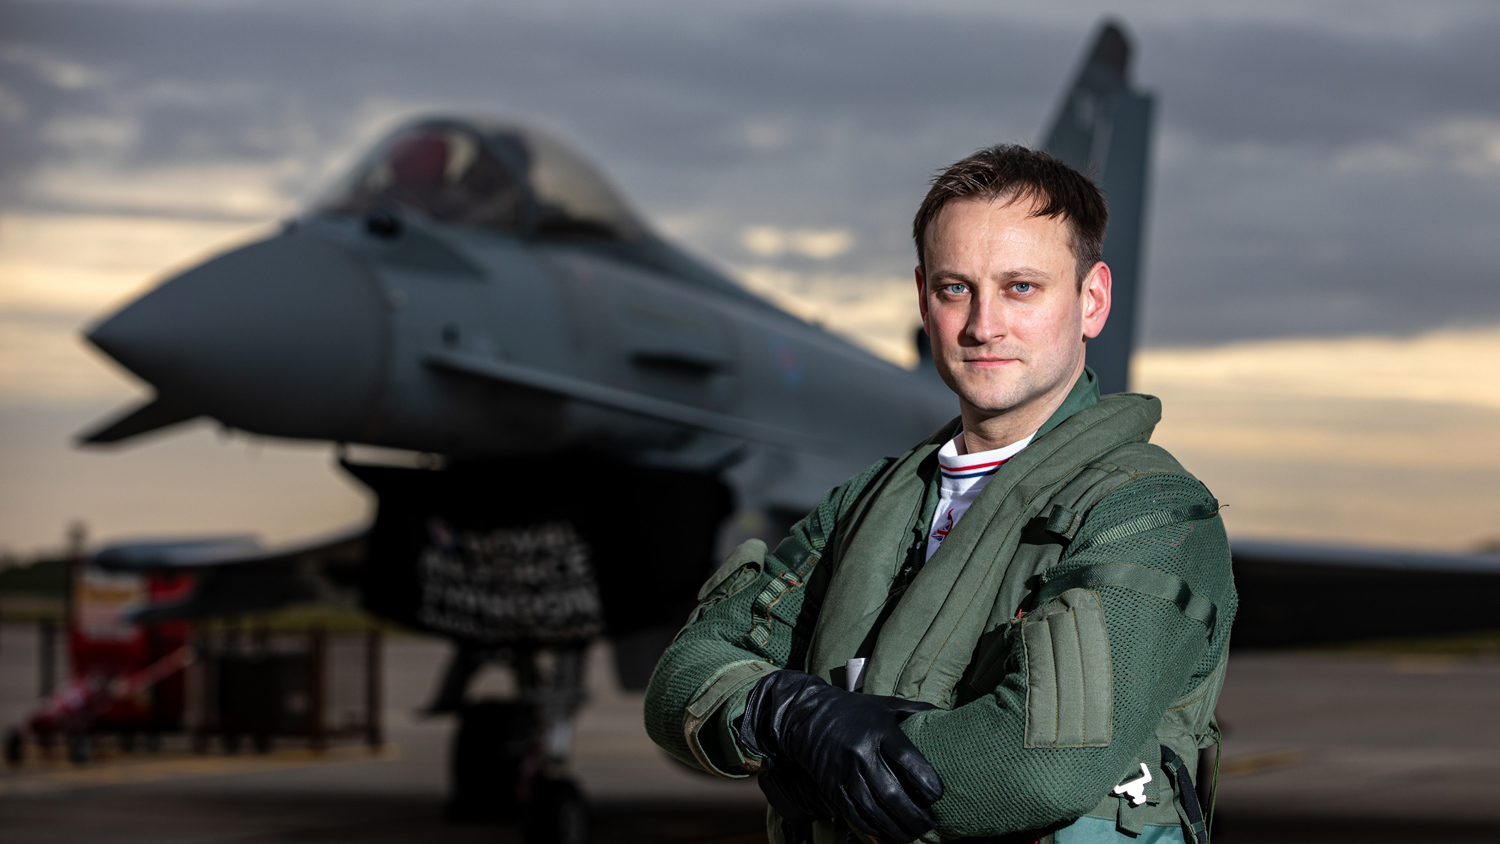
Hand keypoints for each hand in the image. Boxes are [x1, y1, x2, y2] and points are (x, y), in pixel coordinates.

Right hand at [739, 670, 942, 842]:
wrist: (807, 716)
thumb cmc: (854, 711)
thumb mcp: (886, 705)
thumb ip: (917, 711)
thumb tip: (951, 716)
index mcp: (880, 731)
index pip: (908, 760)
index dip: (927, 782)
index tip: (938, 796)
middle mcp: (861, 754)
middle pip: (892, 794)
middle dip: (914, 816)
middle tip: (929, 826)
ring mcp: (844, 773)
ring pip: (873, 810)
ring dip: (895, 829)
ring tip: (912, 836)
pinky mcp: (831, 787)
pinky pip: (854, 815)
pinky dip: (872, 828)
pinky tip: (886, 834)